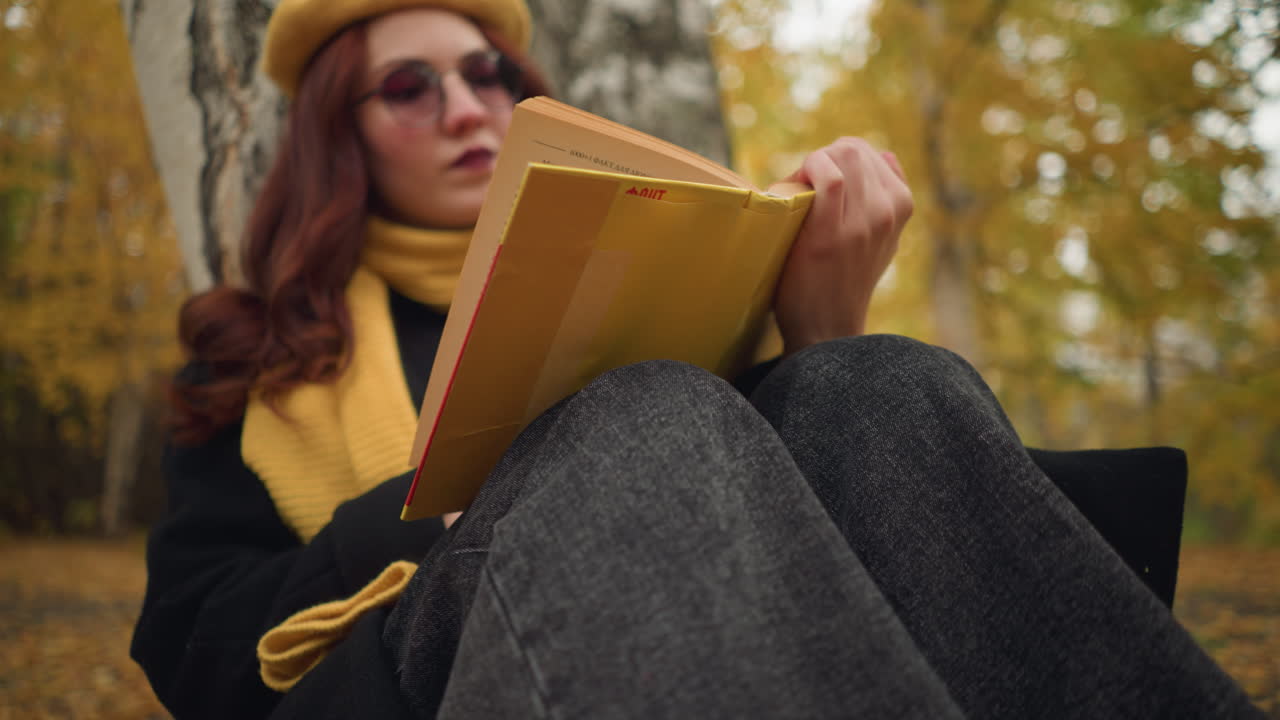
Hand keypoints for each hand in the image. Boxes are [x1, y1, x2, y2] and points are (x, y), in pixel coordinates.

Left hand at [770, 138, 911, 355]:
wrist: (828, 329)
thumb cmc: (844, 282)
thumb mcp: (882, 241)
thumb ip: (887, 199)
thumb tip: (885, 154)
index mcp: (902, 207)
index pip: (872, 153)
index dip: (838, 158)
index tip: (818, 178)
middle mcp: (889, 212)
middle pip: (855, 149)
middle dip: (823, 157)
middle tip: (803, 184)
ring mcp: (864, 222)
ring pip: (844, 156)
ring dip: (812, 164)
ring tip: (798, 189)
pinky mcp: (832, 233)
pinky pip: (829, 178)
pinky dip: (809, 171)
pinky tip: (794, 188)